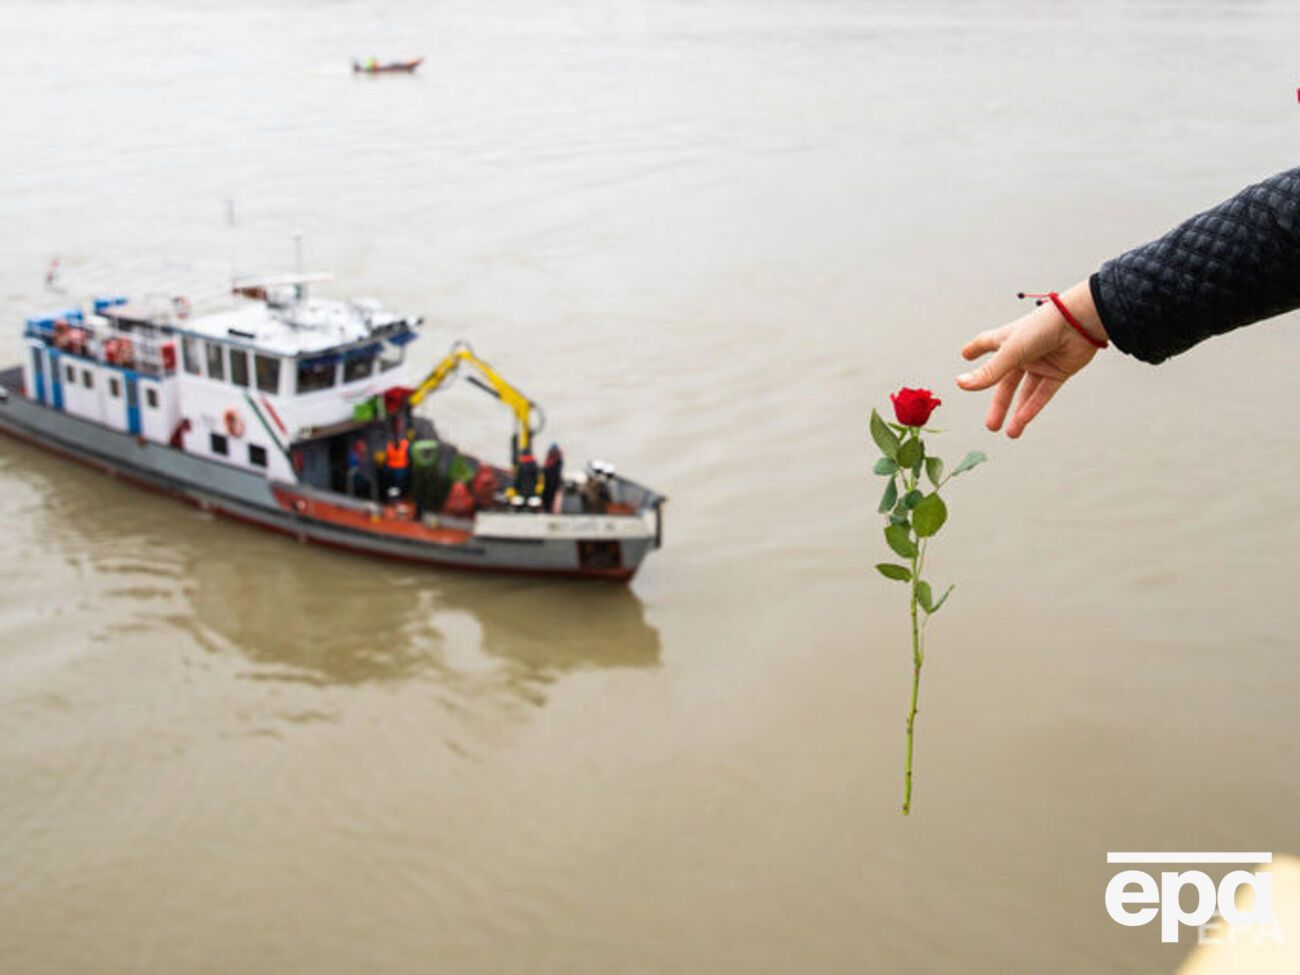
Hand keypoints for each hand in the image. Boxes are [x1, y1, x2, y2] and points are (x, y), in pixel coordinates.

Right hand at [956, 280, 1106, 437]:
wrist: (1080, 321)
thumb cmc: (1043, 327)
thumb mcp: (1010, 352)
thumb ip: (989, 372)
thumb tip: (961, 384)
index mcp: (1007, 340)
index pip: (986, 343)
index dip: (976, 349)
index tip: (966, 355)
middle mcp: (1023, 352)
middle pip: (1005, 382)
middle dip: (999, 404)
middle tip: (990, 424)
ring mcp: (1041, 362)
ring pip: (1025, 392)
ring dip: (1017, 413)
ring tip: (1010, 433)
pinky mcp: (1059, 371)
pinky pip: (1043, 393)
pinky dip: (1034, 407)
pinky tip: (1024, 420)